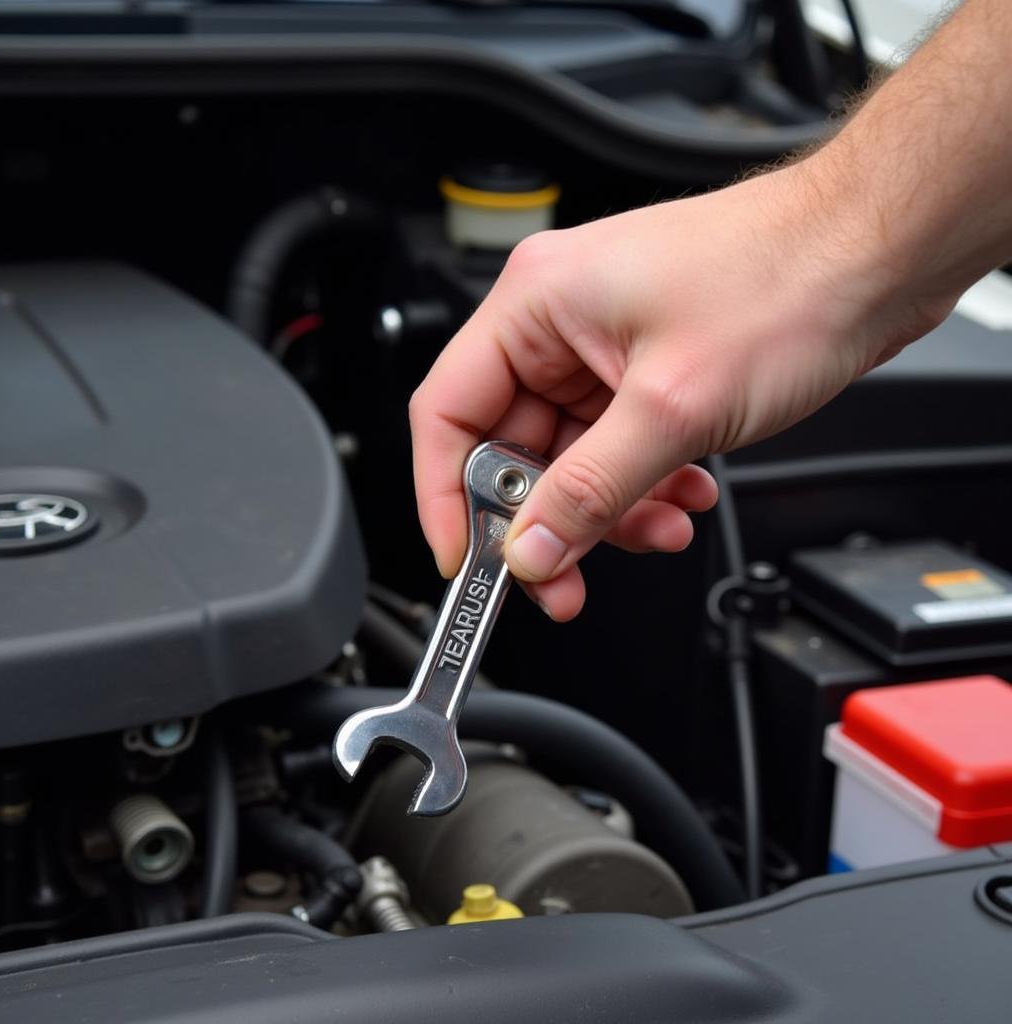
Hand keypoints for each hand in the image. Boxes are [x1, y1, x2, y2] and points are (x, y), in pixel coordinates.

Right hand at [410, 162, 950, 620]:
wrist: (878, 253)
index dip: (446, 496)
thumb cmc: (788, 277)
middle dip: (547, 517)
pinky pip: (617, 448)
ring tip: (659, 527)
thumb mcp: (673, 407)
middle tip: (564, 575)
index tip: (466, 559)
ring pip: (571, 458)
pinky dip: (645, 484)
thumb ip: (591, 490)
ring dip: (610, 507)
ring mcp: (605, 347)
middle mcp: (561, 322)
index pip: (448, 413)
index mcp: (538, 303)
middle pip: (511, 447)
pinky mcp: (646, 369)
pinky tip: (686, 494)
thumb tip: (531, 549)